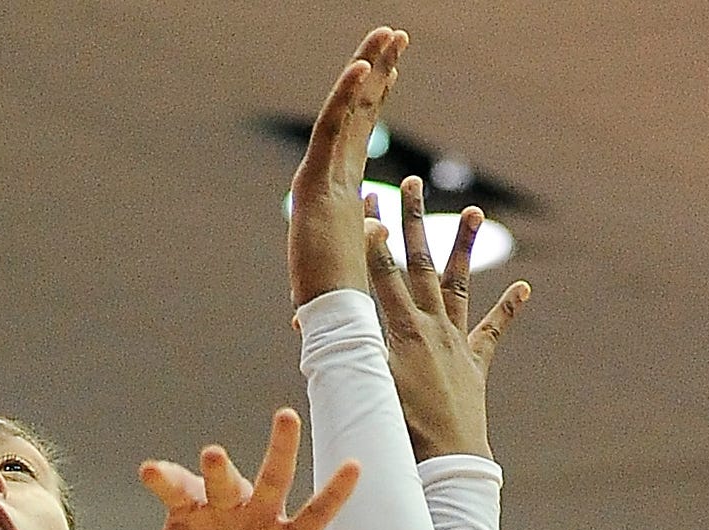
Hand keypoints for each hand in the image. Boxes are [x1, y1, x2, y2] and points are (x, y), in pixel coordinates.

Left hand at [89, 409, 360, 529]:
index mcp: (190, 514)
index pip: (176, 489)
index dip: (165, 480)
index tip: (150, 471)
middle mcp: (227, 508)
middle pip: (222, 480)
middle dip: (217, 469)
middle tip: (211, 455)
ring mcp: (262, 519)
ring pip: (272, 478)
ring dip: (279, 449)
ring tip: (285, 417)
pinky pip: (317, 512)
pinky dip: (336, 491)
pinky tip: (353, 466)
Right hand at [288, 27, 408, 307]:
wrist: (331, 317)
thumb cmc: (343, 300)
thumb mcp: (359, 262)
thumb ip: (366, 243)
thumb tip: (373, 236)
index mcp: (341, 192)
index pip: (361, 134)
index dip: (375, 98)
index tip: (393, 67)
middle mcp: (328, 177)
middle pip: (355, 112)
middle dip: (374, 70)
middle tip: (394, 34)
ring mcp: (319, 177)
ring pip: (343, 111)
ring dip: (365, 69)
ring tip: (387, 34)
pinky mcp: (314, 184)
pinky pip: (332, 130)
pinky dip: (345, 97)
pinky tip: (362, 66)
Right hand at [365, 181, 530, 460]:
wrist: (448, 461)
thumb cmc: (400, 432)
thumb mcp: (367, 387)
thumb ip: (345, 353)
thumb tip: (306, 329)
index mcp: (402, 331)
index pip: (383, 274)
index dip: (374, 238)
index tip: (369, 204)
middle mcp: (432, 326)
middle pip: (421, 263)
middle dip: (413, 221)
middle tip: (410, 184)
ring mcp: (457, 341)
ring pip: (460, 283)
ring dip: (465, 246)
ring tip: (474, 212)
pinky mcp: (475, 363)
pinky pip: (493, 330)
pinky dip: (508, 307)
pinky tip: (524, 286)